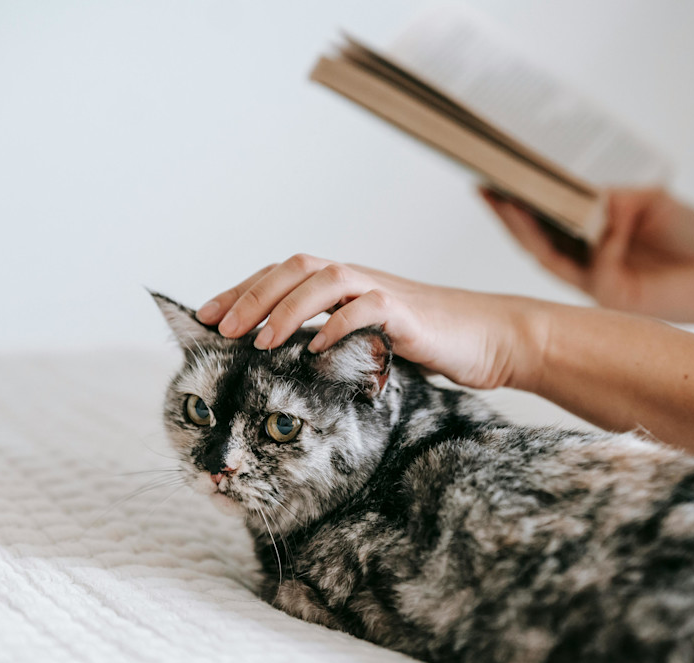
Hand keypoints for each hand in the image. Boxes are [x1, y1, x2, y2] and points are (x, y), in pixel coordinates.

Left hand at [195, 254, 548, 389]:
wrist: (489, 339)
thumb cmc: (425, 344)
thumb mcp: (366, 342)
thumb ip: (329, 341)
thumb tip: (281, 364)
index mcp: (343, 284)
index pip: (281, 275)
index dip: (241, 290)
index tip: (204, 317)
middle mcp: (357, 279)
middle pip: (294, 267)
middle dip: (251, 296)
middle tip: (219, 330)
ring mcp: (382, 290)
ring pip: (325, 278)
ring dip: (286, 308)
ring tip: (258, 341)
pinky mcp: (407, 312)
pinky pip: (366, 308)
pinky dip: (337, 325)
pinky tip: (314, 350)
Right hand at [481, 187, 693, 327]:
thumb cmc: (693, 237)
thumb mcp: (650, 200)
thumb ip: (615, 195)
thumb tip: (584, 190)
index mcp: (591, 234)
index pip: (546, 216)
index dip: (520, 198)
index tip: (498, 173)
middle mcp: (584, 258)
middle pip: (534, 237)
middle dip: (507, 212)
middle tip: (485, 186)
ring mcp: (593, 278)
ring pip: (547, 255)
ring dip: (525, 229)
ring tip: (508, 202)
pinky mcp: (609, 294)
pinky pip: (594, 265)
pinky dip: (602, 242)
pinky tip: (615, 223)